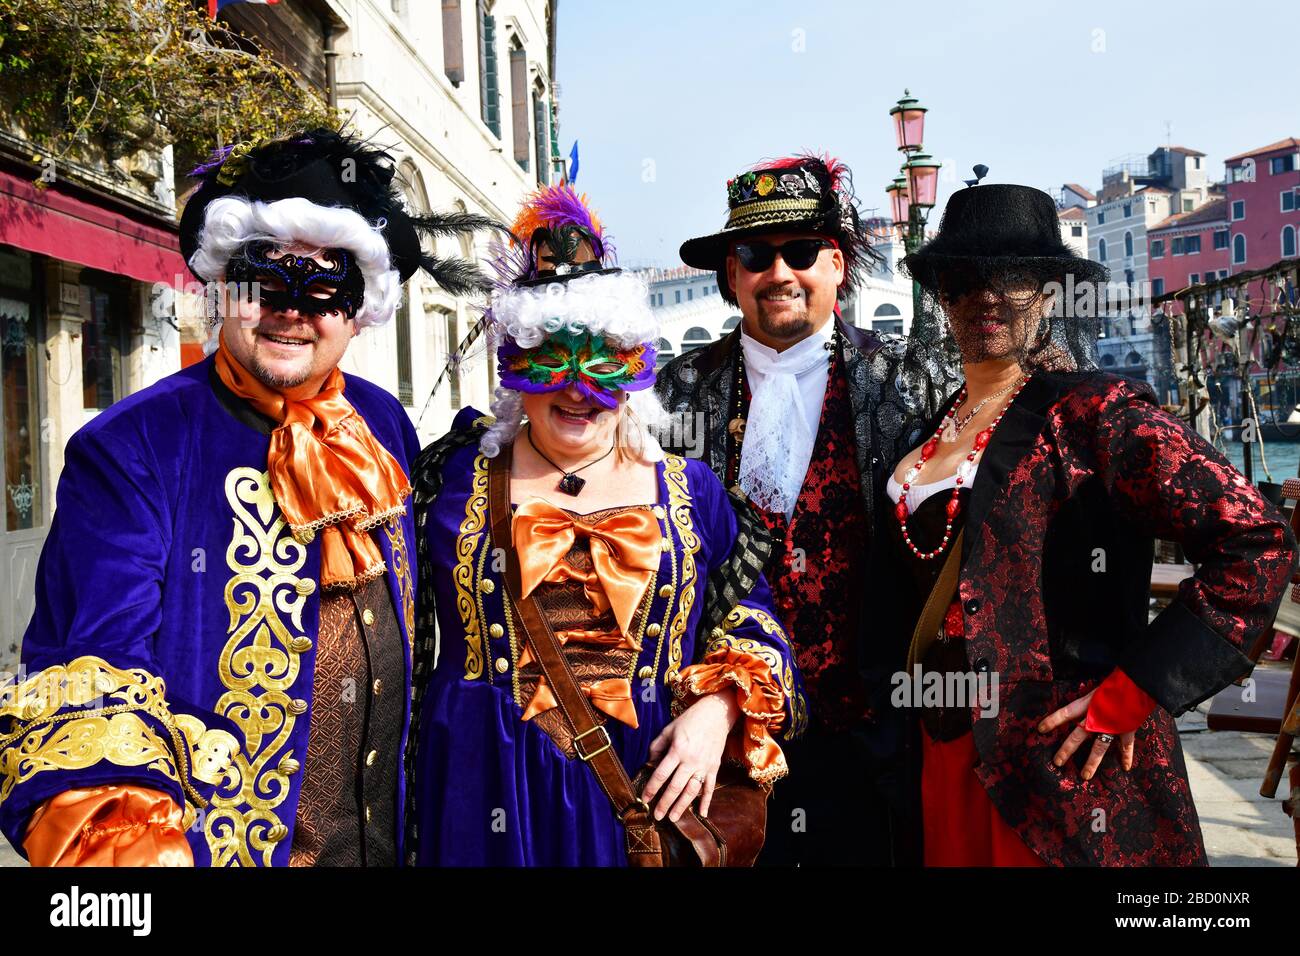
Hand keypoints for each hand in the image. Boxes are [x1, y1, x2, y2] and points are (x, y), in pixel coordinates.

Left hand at [639, 690, 738, 821]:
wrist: (716, 714)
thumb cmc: (689, 720)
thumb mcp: (669, 729)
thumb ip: (657, 747)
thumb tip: (649, 763)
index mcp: (677, 750)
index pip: (661, 774)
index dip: (651, 788)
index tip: (644, 799)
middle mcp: (691, 760)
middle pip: (675, 787)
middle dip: (664, 803)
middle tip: (657, 816)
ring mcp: (704, 765)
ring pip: (691, 791)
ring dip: (682, 806)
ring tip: (673, 818)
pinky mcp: (714, 768)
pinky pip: (710, 788)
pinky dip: (707, 802)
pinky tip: (702, 814)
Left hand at [1037, 690, 1135, 779]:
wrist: (1139, 681)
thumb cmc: (1117, 681)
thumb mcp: (1098, 687)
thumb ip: (1089, 698)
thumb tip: (1080, 704)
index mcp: (1088, 703)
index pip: (1065, 713)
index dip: (1052, 721)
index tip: (1040, 729)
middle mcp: (1097, 717)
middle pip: (1078, 736)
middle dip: (1067, 750)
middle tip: (1057, 762)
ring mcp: (1112, 725)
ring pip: (1099, 747)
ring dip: (1091, 762)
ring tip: (1085, 776)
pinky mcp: (1128, 728)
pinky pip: (1126, 745)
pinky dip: (1126, 756)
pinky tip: (1125, 767)